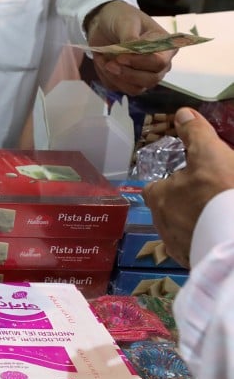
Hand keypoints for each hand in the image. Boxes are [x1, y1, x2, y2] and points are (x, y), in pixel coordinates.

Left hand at [86, 0, 174, 95]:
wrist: (102, 23)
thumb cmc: (120, 18)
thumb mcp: (126, 21)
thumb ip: (130, 36)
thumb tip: (132, 50)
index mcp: (165, 47)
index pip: (159, 63)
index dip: (140, 62)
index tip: (121, 56)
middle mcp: (159, 65)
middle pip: (150, 80)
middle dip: (128, 73)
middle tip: (110, 63)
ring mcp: (144, 75)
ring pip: (135, 89)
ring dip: (116, 78)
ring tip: (104, 62)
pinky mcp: (126, 81)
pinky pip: (119, 88)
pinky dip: (107, 78)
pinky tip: (101, 62)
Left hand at [144, 107, 233, 267]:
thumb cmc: (222, 193)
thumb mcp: (211, 156)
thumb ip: (195, 134)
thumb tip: (182, 113)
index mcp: (158, 198)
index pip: (157, 187)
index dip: (174, 181)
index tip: (195, 179)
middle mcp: (162, 226)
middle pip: (172, 210)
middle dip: (189, 204)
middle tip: (214, 197)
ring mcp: (180, 249)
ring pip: (185, 231)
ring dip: (198, 225)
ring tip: (220, 216)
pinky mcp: (198, 264)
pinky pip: (199, 249)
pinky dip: (209, 242)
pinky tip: (222, 232)